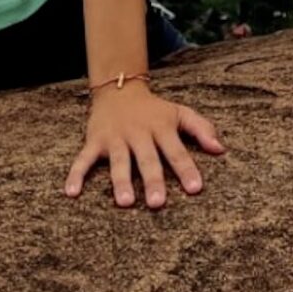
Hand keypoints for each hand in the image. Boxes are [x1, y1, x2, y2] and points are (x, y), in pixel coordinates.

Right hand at [65, 83, 223, 208]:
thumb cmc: (155, 110)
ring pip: (118, 161)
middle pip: (147, 159)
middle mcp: (139, 133)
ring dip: (120, 181)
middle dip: (153, 180)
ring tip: (125, 202)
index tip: (196, 189)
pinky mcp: (94, 140)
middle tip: (158, 203)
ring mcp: (115, 137)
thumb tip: (221, 149)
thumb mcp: (179, 112)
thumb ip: (201, 128)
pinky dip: (76, 174)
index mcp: (161, 127)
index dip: (186, 169)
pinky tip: (71, 192)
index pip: (177, 150)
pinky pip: (83, 159)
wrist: (119, 88)